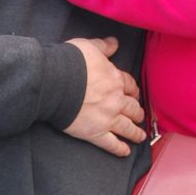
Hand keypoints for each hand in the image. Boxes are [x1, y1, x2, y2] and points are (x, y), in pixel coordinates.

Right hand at [63, 36, 145, 156]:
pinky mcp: (95, 133)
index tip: (135, 95)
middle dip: (137, 112)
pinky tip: (126, 152)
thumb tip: (114, 42)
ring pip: (127, 127)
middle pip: (132, 108)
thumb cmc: (70, 63)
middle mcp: (116, 100)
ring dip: (135, 133)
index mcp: (115, 80)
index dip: (133, 91)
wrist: (55, 82)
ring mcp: (107, 118)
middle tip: (139, 116)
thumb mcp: (89, 47)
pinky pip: (112, 144)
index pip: (130, 86)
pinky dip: (120, 149)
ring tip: (140, 136)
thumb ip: (104, 46)